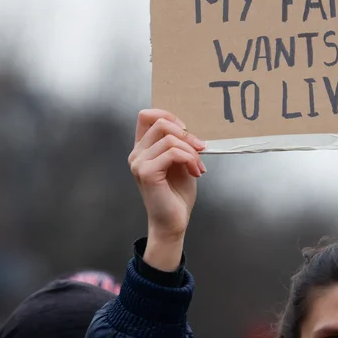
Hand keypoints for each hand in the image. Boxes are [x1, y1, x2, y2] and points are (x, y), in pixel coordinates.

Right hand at [128, 109, 205, 270]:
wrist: (173, 222)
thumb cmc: (176, 194)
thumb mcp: (181, 162)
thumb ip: (179, 144)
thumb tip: (189, 130)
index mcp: (143, 148)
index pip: (146, 116)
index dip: (168, 116)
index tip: (187, 132)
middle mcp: (137, 153)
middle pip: (160, 123)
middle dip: (187, 134)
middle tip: (201, 149)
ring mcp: (139, 163)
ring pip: (169, 138)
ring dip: (191, 151)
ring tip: (199, 167)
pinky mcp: (147, 173)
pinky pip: (173, 152)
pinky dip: (189, 159)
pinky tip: (196, 172)